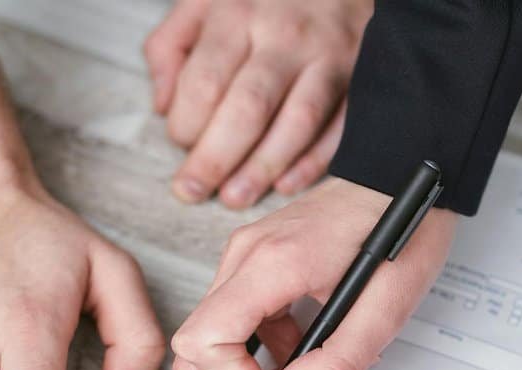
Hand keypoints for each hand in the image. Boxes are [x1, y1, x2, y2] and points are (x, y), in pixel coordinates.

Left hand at [144, 0, 371, 208]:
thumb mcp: (203, 0)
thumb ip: (171, 48)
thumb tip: (163, 108)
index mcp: (238, 14)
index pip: (205, 82)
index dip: (185, 124)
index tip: (180, 143)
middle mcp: (284, 37)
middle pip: (248, 109)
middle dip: (215, 159)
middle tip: (192, 191)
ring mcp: (327, 57)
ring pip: (296, 124)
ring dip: (262, 169)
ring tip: (235, 197)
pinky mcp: (358, 76)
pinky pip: (338, 128)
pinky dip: (313, 162)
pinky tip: (285, 185)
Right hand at [171, 177, 454, 369]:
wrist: (404, 175)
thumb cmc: (402, 230)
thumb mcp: (386, 310)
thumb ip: (336, 364)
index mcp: (272, 264)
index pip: (204, 338)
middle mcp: (246, 255)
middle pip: (195, 342)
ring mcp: (247, 253)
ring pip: (212, 332)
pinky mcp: (257, 258)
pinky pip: (236, 315)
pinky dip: (260, 347)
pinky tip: (303, 350)